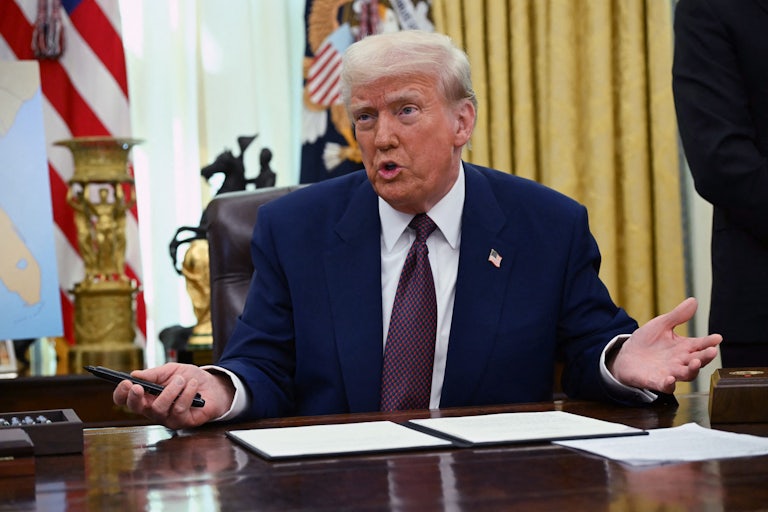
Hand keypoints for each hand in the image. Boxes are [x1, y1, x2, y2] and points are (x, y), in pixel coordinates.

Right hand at [112, 363, 235, 428]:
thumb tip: (134, 375)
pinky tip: (193, 386)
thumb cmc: (190, 379)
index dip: (121, 394)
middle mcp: (154, 409)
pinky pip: (179, 409)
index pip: (127, 400)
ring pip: (158, 408)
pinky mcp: (182, 422)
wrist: (214, 386)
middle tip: (138, 387)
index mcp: (147, 396)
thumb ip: (153, 374)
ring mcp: (167, 418)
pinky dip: (186, 393)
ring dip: (171, 389)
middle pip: (136, 408)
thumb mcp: (171, 371)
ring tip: (182, 380)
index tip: (125, 383)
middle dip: (135, 397)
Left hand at [608, 297, 721, 393]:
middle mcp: (680, 362)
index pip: (701, 345)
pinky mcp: (655, 381)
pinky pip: (665, 386)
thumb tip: (693, 300)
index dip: (709, 342)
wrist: (625, 356)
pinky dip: (668, 384)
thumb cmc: (647, 341)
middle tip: (712, 351)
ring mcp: (669, 373)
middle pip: (697, 361)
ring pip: (686, 375)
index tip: (717, 337)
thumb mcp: (661, 325)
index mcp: (684, 348)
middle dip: (705, 357)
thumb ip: (677, 316)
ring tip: (695, 362)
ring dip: (692, 370)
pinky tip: (670, 379)